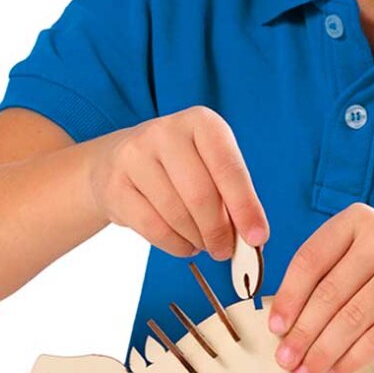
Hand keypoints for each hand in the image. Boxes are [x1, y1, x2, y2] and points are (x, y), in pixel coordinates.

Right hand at [86, 105, 269, 260]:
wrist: (116, 161)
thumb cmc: (178, 166)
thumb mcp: (208, 164)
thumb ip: (231, 194)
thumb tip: (252, 237)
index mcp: (200, 122)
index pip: (228, 167)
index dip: (245, 206)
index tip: (258, 237)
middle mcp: (166, 132)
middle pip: (201, 194)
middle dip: (218, 231)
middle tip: (226, 251)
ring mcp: (136, 156)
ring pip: (177, 214)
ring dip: (197, 239)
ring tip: (203, 243)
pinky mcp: (115, 185)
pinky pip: (153, 228)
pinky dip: (175, 245)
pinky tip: (184, 244)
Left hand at [267, 201, 373, 372]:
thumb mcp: (364, 258)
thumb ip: (328, 275)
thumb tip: (283, 317)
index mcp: (360, 219)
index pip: (311, 259)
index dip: (289, 296)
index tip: (275, 326)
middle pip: (329, 292)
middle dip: (302, 332)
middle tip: (285, 358)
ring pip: (351, 318)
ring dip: (323, 350)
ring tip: (306, 370)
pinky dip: (352, 358)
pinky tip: (336, 368)